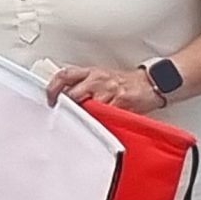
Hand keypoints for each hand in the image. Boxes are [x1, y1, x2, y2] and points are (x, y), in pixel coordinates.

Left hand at [46, 65, 164, 113]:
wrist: (151, 83)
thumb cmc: (126, 82)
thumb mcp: (102, 77)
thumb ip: (84, 85)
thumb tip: (66, 96)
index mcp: (92, 73)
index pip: (65, 75)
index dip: (53, 87)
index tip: (49, 98)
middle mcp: (98, 80)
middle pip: (72, 93)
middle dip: (66, 106)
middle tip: (62, 115)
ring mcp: (108, 92)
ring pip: (86, 107)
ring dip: (82, 116)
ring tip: (81, 123)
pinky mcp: (119, 104)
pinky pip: (103, 116)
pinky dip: (98, 123)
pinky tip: (97, 126)